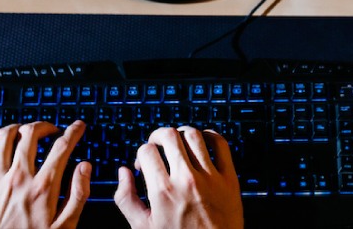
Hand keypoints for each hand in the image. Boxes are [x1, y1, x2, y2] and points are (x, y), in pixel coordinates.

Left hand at [0, 120, 91, 228]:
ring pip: (5, 136)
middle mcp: (19, 178)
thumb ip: (78, 195)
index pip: (61, 147)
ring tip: (27, 132)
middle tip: (52, 130)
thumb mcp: (64, 227)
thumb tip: (85, 168)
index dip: (73, 132)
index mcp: (42, 188)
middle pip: (31, 134)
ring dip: (18, 127)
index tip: (77, 126)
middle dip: (45, 126)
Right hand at [115, 126, 243, 228]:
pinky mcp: (229, 179)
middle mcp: (186, 180)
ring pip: (194, 135)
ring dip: (181, 134)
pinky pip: (221, 144)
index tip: (144, 163)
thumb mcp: (143, 227)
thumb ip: (126, 198)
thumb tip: (123, 172)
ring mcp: (210, 178)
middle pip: (169, 136)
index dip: (141, 153)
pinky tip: (202, 141)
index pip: (146, 151)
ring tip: (178, 144)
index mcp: (163, 192)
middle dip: (158, 136)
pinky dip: (210, 136)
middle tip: (157, 146)